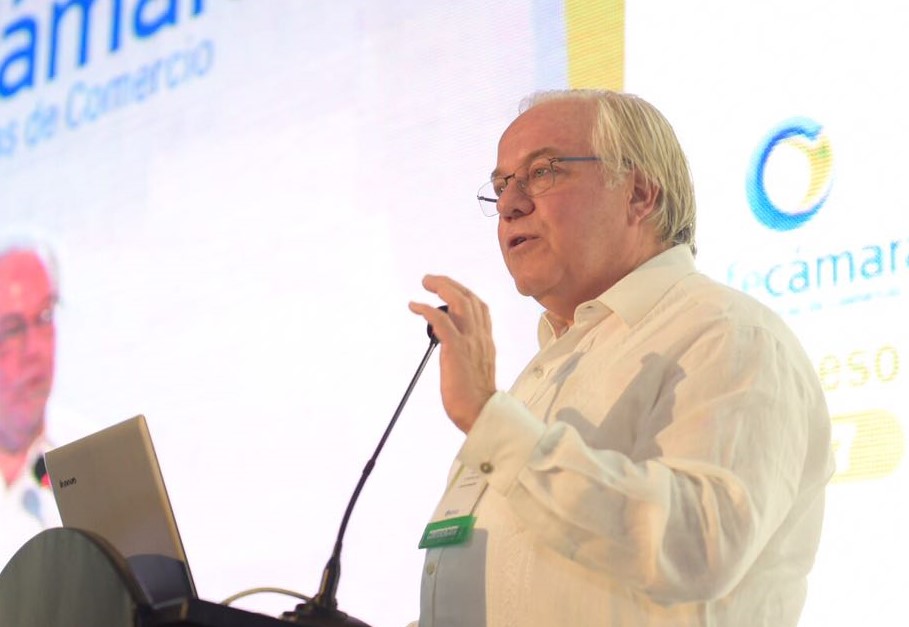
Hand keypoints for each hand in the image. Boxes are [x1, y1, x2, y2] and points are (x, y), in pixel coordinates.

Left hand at [409, 275, 496, 432]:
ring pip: (459, 302)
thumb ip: (469, 355)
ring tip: (425, 283)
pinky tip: (415, 306)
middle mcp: (480, 337)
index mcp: (486, 342)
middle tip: (431, 280)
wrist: (480, 413)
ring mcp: (469, 341)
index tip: (450, 289)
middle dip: (450, 284)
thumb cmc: (476, 399)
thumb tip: (452, 352)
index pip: (480, 308)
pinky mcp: (455, 349)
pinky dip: (427, 309)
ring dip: (441, 287)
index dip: (465, 294)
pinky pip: (441, 321)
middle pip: (469, 298)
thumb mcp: (477, 369)